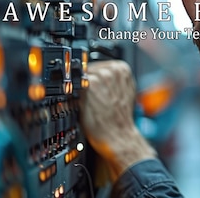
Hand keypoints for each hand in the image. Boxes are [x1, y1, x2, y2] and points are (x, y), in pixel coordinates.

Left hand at [80, 59, 155, 181]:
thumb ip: (112, 80)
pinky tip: (86, 105)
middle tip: (95, 99)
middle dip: (87, 83)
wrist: (118, 135)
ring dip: (81, 89)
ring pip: (81, 77)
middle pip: (89, 69)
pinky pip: (75, 85)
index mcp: (122, 69)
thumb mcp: (123, 93)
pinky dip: (76, 95)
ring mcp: (101, 76)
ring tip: (92, 103)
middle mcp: (113, 69)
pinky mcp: (90, 85)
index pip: (99, 65)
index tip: (94, 88)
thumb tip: (98, 73)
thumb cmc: (120, 118)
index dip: (93, 78)